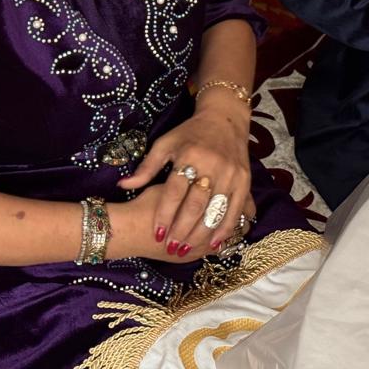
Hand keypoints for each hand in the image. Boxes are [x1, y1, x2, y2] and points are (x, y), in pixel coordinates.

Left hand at [117, 101, 253, 258]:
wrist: (225, 119)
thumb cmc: (190, 132)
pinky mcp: (244, 180)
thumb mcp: (165, 143)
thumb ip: (147, 167)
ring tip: (187, 250)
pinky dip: (225, 228)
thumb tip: (124, 185)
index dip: (165, 214)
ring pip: (215, 210)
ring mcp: (231, 173)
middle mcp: (212, 165)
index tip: (157, 234)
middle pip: (196, 204)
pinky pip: (235, 209)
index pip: (175, 191)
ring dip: (201, 234)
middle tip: (172, 247)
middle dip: (182, 229)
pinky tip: (214, 244)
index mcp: (190, 154)